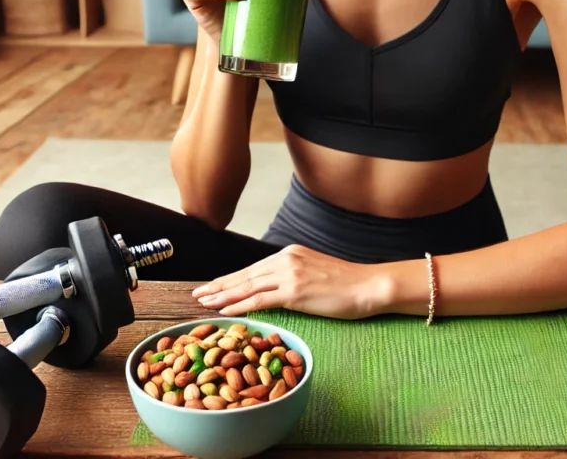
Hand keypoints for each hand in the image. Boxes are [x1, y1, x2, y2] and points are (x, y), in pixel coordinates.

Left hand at [191, 244, 386, 320]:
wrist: (369, 285)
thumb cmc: (347, 284)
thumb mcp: (315, 272)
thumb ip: (294, 276)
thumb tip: (279, 289)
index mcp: (290, 254)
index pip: (253, 269)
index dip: (230, 279)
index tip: (212, 286)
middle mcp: (286, 260)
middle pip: (245, 275)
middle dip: (219, 285)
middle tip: (197, 293)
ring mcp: (290, 274)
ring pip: (248, 286)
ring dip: (223, 296)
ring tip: (204, 303)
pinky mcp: (295, 291)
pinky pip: (260, 299)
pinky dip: (240, 305)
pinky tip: (225, 311)